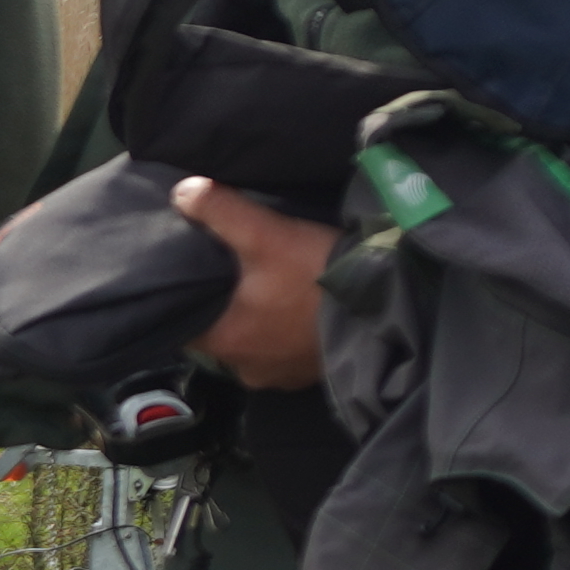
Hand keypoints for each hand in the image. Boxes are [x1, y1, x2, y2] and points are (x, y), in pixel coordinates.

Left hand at [170, 178, 333, 390]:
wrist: (388, 306)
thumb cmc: (317, 275)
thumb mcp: (266, 234)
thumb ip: (220, 212)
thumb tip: (182, 192)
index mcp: (225, 343)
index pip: (181, 327)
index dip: (183, 301)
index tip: (188, 278)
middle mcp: (247, 369)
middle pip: (219, 335)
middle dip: (223, 309)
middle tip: (229, 276)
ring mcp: (282, 376)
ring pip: (254, 344)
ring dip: (257, 322)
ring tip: (264, 288)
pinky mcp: (311, 374)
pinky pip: (286, 353)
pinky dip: (286, 333)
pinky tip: (295, 307)